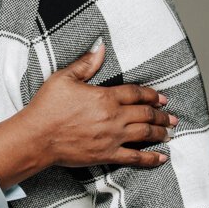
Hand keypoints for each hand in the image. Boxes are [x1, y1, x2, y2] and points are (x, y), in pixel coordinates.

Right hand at [29, 43, 173, 168]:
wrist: (37, 137)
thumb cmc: (47, 107)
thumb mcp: (64, 78)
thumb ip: (86, 64)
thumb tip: (101, 48)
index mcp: (105, 97)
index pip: (136, 93)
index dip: (151, 95)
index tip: (161, 98)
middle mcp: (113, 117)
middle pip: (145, 114)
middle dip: (162, 115)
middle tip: (171, 117)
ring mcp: (112, 137)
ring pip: (145, 134)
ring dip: (160, 132)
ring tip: (170, 132)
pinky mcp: (107, 154)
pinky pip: (135, 157)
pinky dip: (151, 158)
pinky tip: (162, 158)